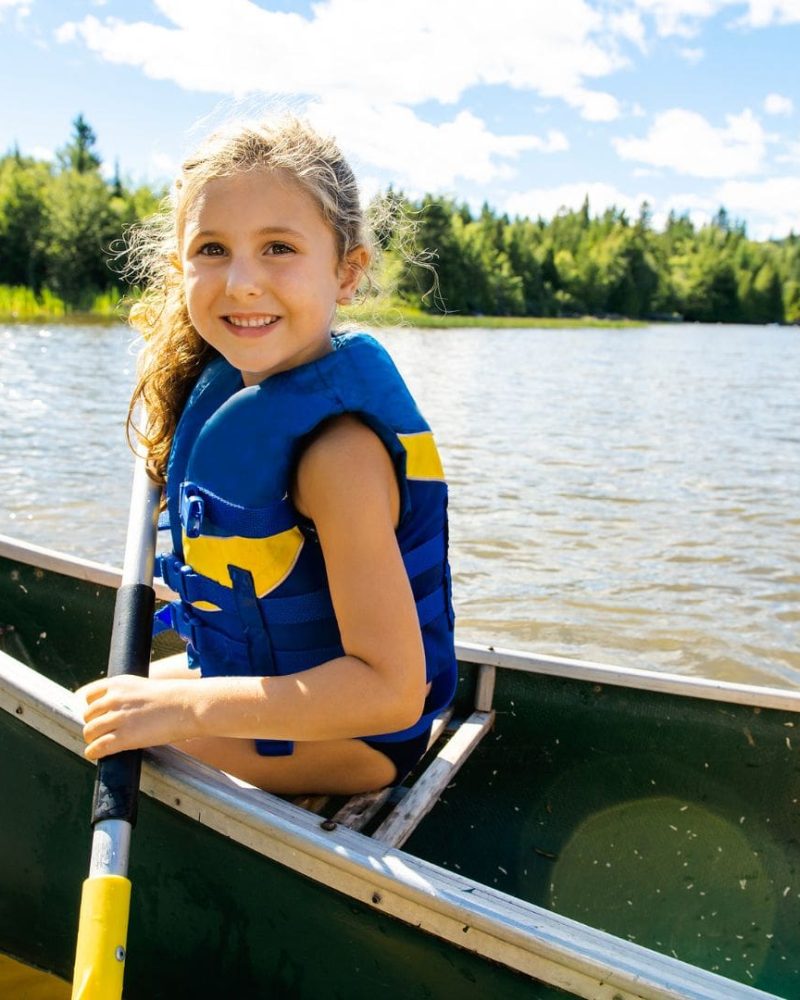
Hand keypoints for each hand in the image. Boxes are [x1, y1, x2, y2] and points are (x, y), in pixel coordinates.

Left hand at [78, 674, 200, 759]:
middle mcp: (114, 699)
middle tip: (102, 732)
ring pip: (90, 732)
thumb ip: (127, 696)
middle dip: (94, 724)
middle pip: (88, 715)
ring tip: (100, 743)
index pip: (89, 695)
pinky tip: (96, 754)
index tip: (98, 715)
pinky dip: (94, 752)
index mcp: (119, 683)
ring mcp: (118, 718)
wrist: (188, 706)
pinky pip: (98, 747)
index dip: (92, 707)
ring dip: (93, 739)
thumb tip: (118, 711)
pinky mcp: (125, 737)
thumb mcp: (144, 687)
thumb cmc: (174, 697)